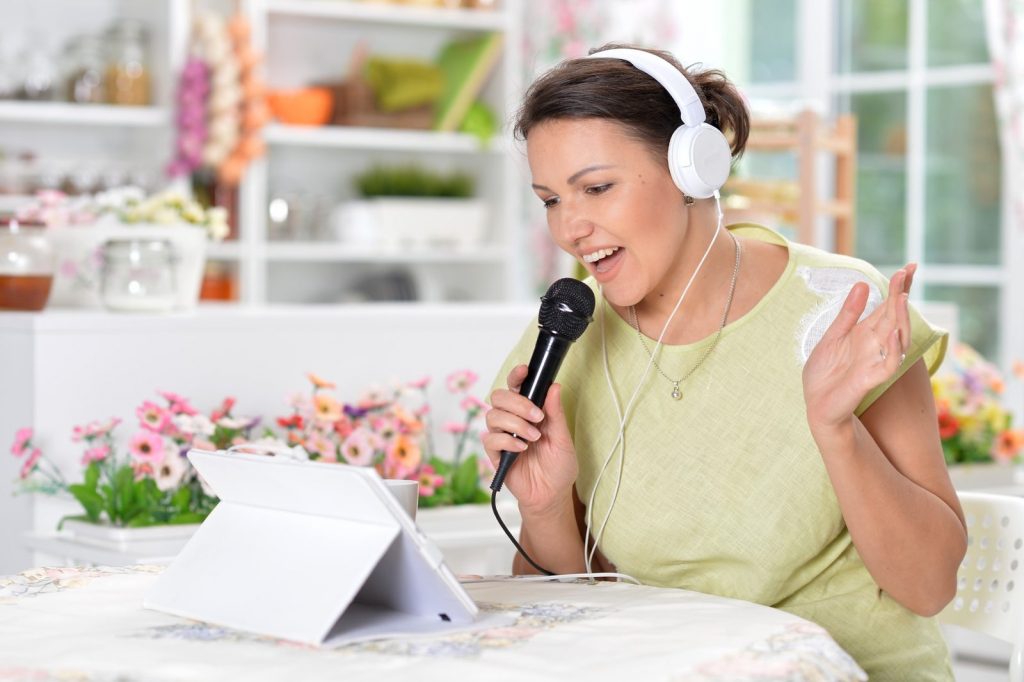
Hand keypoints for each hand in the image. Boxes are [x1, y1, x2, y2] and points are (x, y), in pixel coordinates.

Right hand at [482, 364, 577, 515]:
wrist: (552, 495)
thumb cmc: (558, 466)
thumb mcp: (563, 438)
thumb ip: (556, 413)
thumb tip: (554, 386)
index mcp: (528, 412)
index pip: (515, 387)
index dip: (516, 376)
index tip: (524, 371)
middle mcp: (512, 421)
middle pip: (498, 397)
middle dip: (517, 403)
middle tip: (537, 416)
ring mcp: (502, 436)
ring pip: (492, 415)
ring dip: (515, 423)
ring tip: (533, 437)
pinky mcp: (495, 454)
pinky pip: (491, 439)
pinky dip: (508, 441)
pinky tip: (522, 449)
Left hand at [802, 264, 915, 431]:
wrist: (815, 404)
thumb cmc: (825, 373)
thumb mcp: (832, 337)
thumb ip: (848, 314)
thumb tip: (863, 284)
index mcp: (865, 333)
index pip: (886, 306)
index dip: (899, 288)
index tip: (909, 267)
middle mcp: (875, 344)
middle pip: (894, 316)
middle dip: (900, 295)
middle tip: (906, 272)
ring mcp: (875, 361)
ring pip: (897, 337)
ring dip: (900, 317)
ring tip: (901, 297)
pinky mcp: (870, 379)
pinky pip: (889, 363)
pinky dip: (893, 348)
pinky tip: (892, 332)